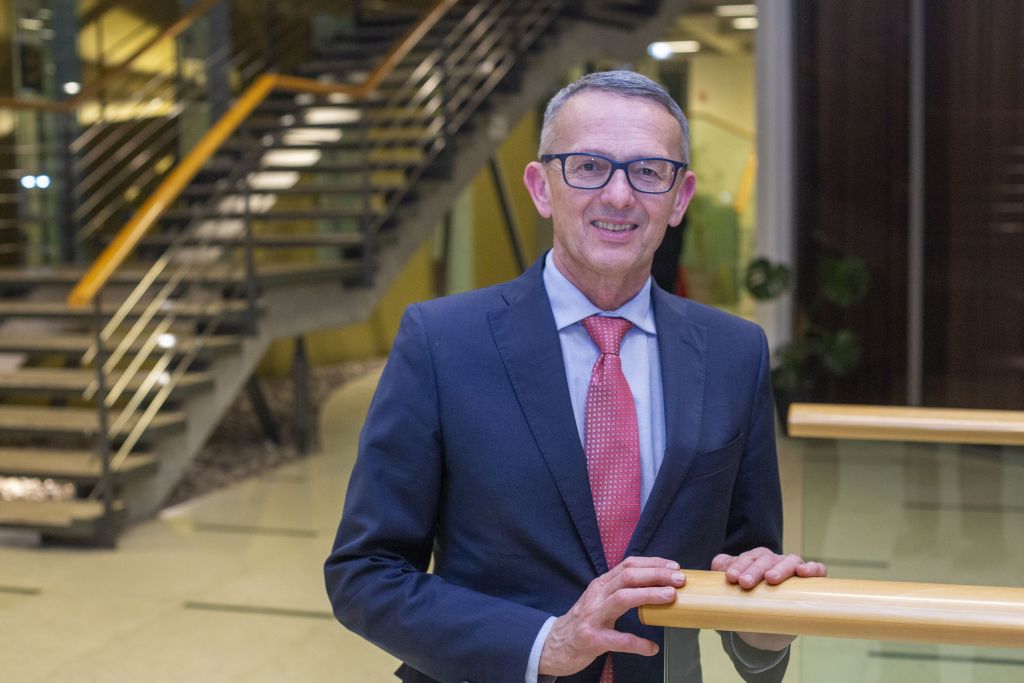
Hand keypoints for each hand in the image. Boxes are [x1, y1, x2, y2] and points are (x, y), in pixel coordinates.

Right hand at [538, 556, 685, 675]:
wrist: (554, 645)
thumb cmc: (583, 622)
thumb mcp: (599, 600)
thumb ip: (621, 591)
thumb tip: (656, 587)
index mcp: (601, 585)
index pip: (628, 565)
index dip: (653, 563)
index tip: (674, 567)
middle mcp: (596, 596)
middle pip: (628, 576)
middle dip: (656, 575)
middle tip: (679, 579)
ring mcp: (593, 616)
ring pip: (622, 598)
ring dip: (649, 595)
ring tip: (670, 597)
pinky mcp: (591, 639)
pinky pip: (618, 639)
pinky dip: (637, 643)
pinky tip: (652, 647)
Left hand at [712, 548, 827, 650]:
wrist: (763, 631)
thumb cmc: (746, 605)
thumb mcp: (731, 594)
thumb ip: (722, 577)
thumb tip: (718, 566)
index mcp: (755, 560)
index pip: (748, 557)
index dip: (739, 565)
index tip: (731, 578)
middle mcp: (775, 562)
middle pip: (766, 558)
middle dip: (755, 569)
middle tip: (745, 583)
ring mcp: (793, 571)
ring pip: (790, 561)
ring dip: (781, 568)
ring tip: (771, 579)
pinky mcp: (810, 584)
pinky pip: (817, 570)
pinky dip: (813, 568)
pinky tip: (804, 572)